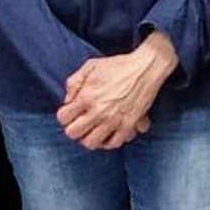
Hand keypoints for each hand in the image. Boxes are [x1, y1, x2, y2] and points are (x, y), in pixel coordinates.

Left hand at [58, 32, 178, 149]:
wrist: (146, 68)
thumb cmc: (118, 65)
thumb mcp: (91, 66)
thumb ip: (74, 82)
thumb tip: (67, 100)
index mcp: (87, 96)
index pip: (63, 118)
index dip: (65, 115)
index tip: (71, 111)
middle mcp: (98, 111)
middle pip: (73, 133)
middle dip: (74, 128)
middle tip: (80, 122)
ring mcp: (113, 120)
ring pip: (91, 143)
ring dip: (89, 137)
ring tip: (93, 130)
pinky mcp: (128, 125)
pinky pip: (114, 143)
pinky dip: (109, 142)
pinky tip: (108, 134)